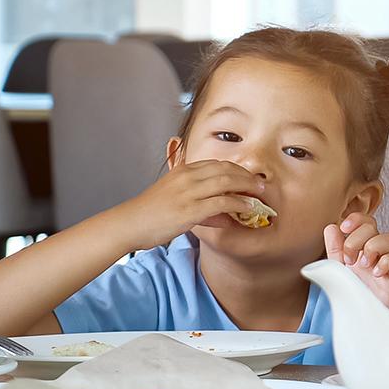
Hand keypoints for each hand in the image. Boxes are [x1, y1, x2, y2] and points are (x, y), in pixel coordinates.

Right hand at [112, 160, 267, 250]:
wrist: (129, 223)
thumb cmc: (149, 214)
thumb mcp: (173, 199)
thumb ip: (197, 202)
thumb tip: (222, 214)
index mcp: (183, 171)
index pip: (217, 164)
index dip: (236, 169)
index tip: (248, 176)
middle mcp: (187, 177)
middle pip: (226, 169)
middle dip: (246, 175)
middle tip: (260, 183)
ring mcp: (189, 193)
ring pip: (226, 182)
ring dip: (247, 187)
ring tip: (259, 193)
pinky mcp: (190, 210)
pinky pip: (221, 202)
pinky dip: (238, 203)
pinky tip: (248, 207)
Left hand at [323, 213, 388, 307]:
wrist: (367, 320)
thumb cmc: (357, 295)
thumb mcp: (339, 270)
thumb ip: (335, 249)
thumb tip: (331, 227)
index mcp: (363, 248)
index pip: (364, 222)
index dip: (356, 219)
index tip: (344, 227)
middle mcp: (377, 252)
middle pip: (373, 226)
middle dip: (357, 238)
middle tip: (349, 258)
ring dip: (373, 247)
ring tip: (365, 266)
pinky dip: (385, 262)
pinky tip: (377, 274)